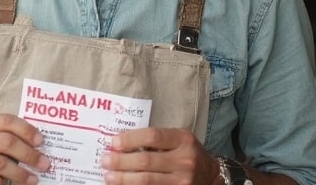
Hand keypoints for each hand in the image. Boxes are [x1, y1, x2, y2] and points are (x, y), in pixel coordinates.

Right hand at [0, 113, 50, 184]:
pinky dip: (5, 183)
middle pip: (6, 143)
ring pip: (0, 164)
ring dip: (21, 173)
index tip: (41, 141)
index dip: (27, 130)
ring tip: (33, 178)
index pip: (7, 121)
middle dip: (29, 154)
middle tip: (44, 163)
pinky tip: (13, 184)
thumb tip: (37, 145)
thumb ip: (6, 133)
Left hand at [100, 127, 219, 184]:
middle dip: (121, 161)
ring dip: (123, 179)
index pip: (152, 136)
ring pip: (146, 180)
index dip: (130, 139)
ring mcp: (182, 181)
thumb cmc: (187, 153)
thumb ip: (156, 140)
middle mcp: (185, 160)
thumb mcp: (178, 140)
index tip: (114, 143)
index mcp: (183, 139)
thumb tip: (121, 143)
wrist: (210, 176)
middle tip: (105, 161)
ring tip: (108, 176)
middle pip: (146, 161)